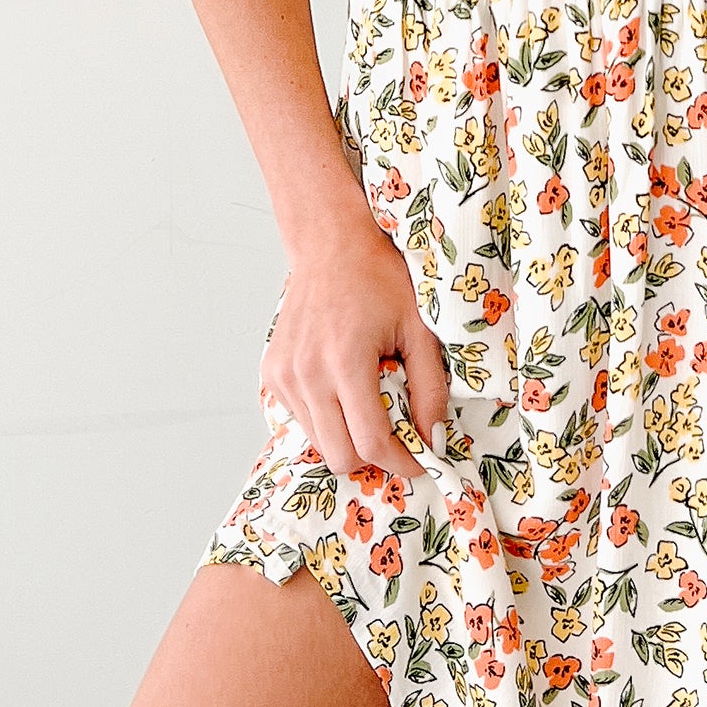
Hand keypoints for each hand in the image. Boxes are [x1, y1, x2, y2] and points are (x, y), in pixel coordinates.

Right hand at [260, 211, 449, 480]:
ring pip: (319, 442)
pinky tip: (345, 390)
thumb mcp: (418, 329)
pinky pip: (301, 420)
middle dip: (375, 457)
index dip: (402, 461)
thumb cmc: (380, 278)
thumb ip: (429, 387)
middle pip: (340, 455)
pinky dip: (327, 420)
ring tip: (372, 404)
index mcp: (345, 362)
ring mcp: (284, 375)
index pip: (371, 442)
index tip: (422, 462)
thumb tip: (434, 438)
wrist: (332, 244)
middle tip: (400, 438)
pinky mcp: (272, 373)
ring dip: (348, 438)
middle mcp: (306, 373)